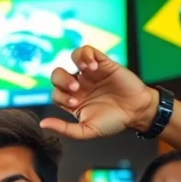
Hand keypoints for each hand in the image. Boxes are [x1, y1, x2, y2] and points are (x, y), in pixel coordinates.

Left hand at [40, 46, 157, 138]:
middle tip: (76, 90)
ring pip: (72, 58)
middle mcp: (79, 84)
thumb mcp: (87, 131)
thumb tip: (43, 125)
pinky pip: (88, 50)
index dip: (61, 96)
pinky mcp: (104, 63)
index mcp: (72, 99)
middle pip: (58, 74)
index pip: (55, 93)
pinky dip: (87, 55)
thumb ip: (65, 129)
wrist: (137, 112)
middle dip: (62, 81)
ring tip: (87, 72)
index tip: (75, 104)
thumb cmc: (113, 122)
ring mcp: (90, 73)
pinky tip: (94, 66)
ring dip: (75, 64)